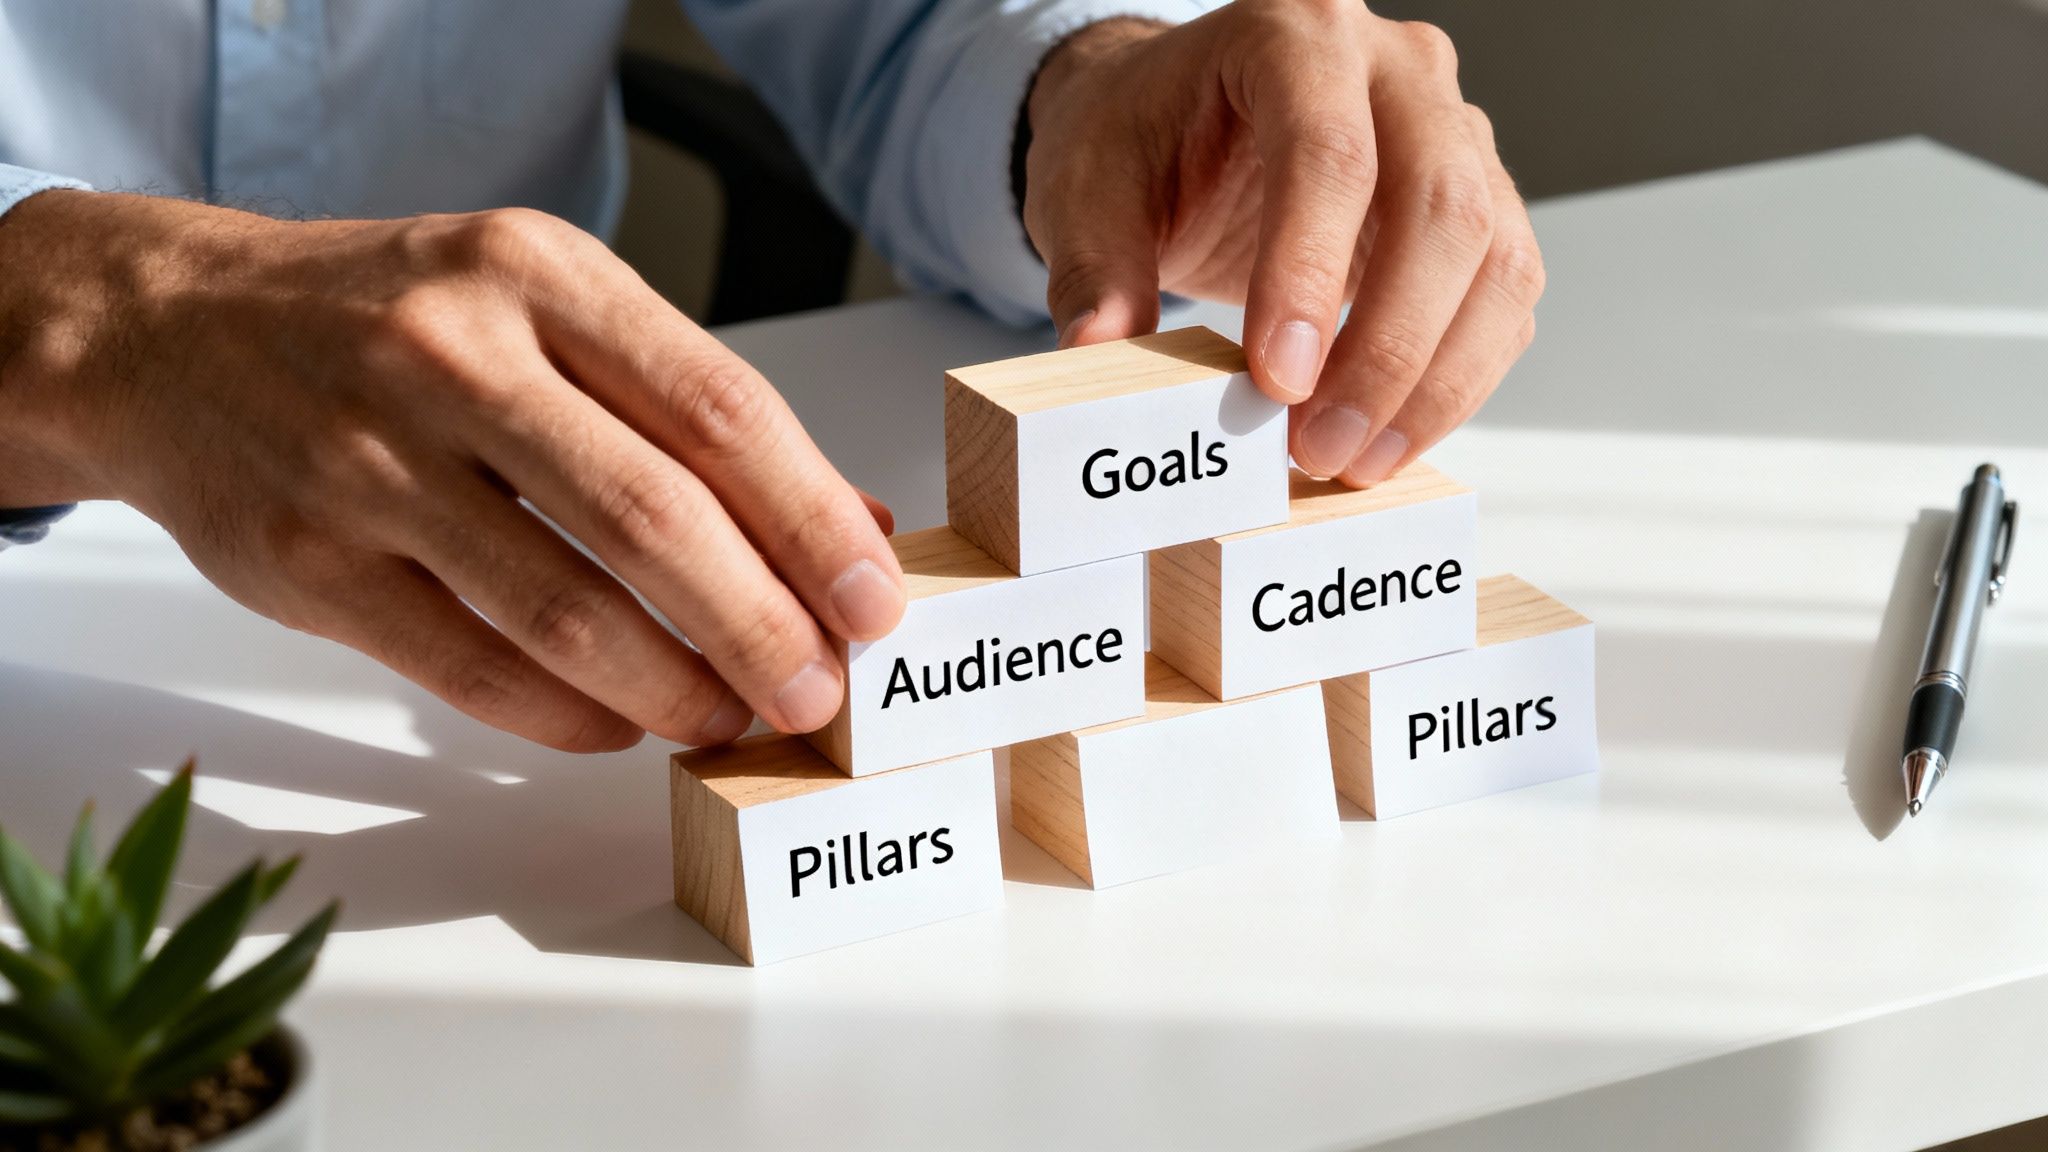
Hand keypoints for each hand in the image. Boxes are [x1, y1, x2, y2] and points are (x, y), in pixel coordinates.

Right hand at [0, 191, 906, 750]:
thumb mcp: (545, 307)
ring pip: (561, 609)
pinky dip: (566, 715)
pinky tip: (621, 724)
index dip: (812, 521)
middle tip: (818, 690)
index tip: (874, 602)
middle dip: (761, 626)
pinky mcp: (304, 561)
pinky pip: (468, 667)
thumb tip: (849, 524)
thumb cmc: (394, 320)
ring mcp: (366, 460)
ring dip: (672, 685)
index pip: (719, 408)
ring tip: (732, 715)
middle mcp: (451, 354)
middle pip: (652, 518)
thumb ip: (690, 409)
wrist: (170, 331)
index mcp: (538, 274)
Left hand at [1021, 2, 1543, 485]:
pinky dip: (1458, 378)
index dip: (1309, 273)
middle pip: (1440, 204)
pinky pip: (1503, 295)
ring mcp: (1453, 131)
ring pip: (1494, 255)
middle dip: (1389, 346)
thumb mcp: (1084, 191)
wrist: (1172, 120)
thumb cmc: (1138, 139)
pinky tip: (1393, 436)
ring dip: (1436, 378)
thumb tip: (1100, 355)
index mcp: (1293, 32)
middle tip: (1321, 446)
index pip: (1328, 151)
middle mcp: (1395, 68)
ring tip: (1357, 461)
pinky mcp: (1479, 203)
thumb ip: (1095, 270)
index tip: (1278, 382)